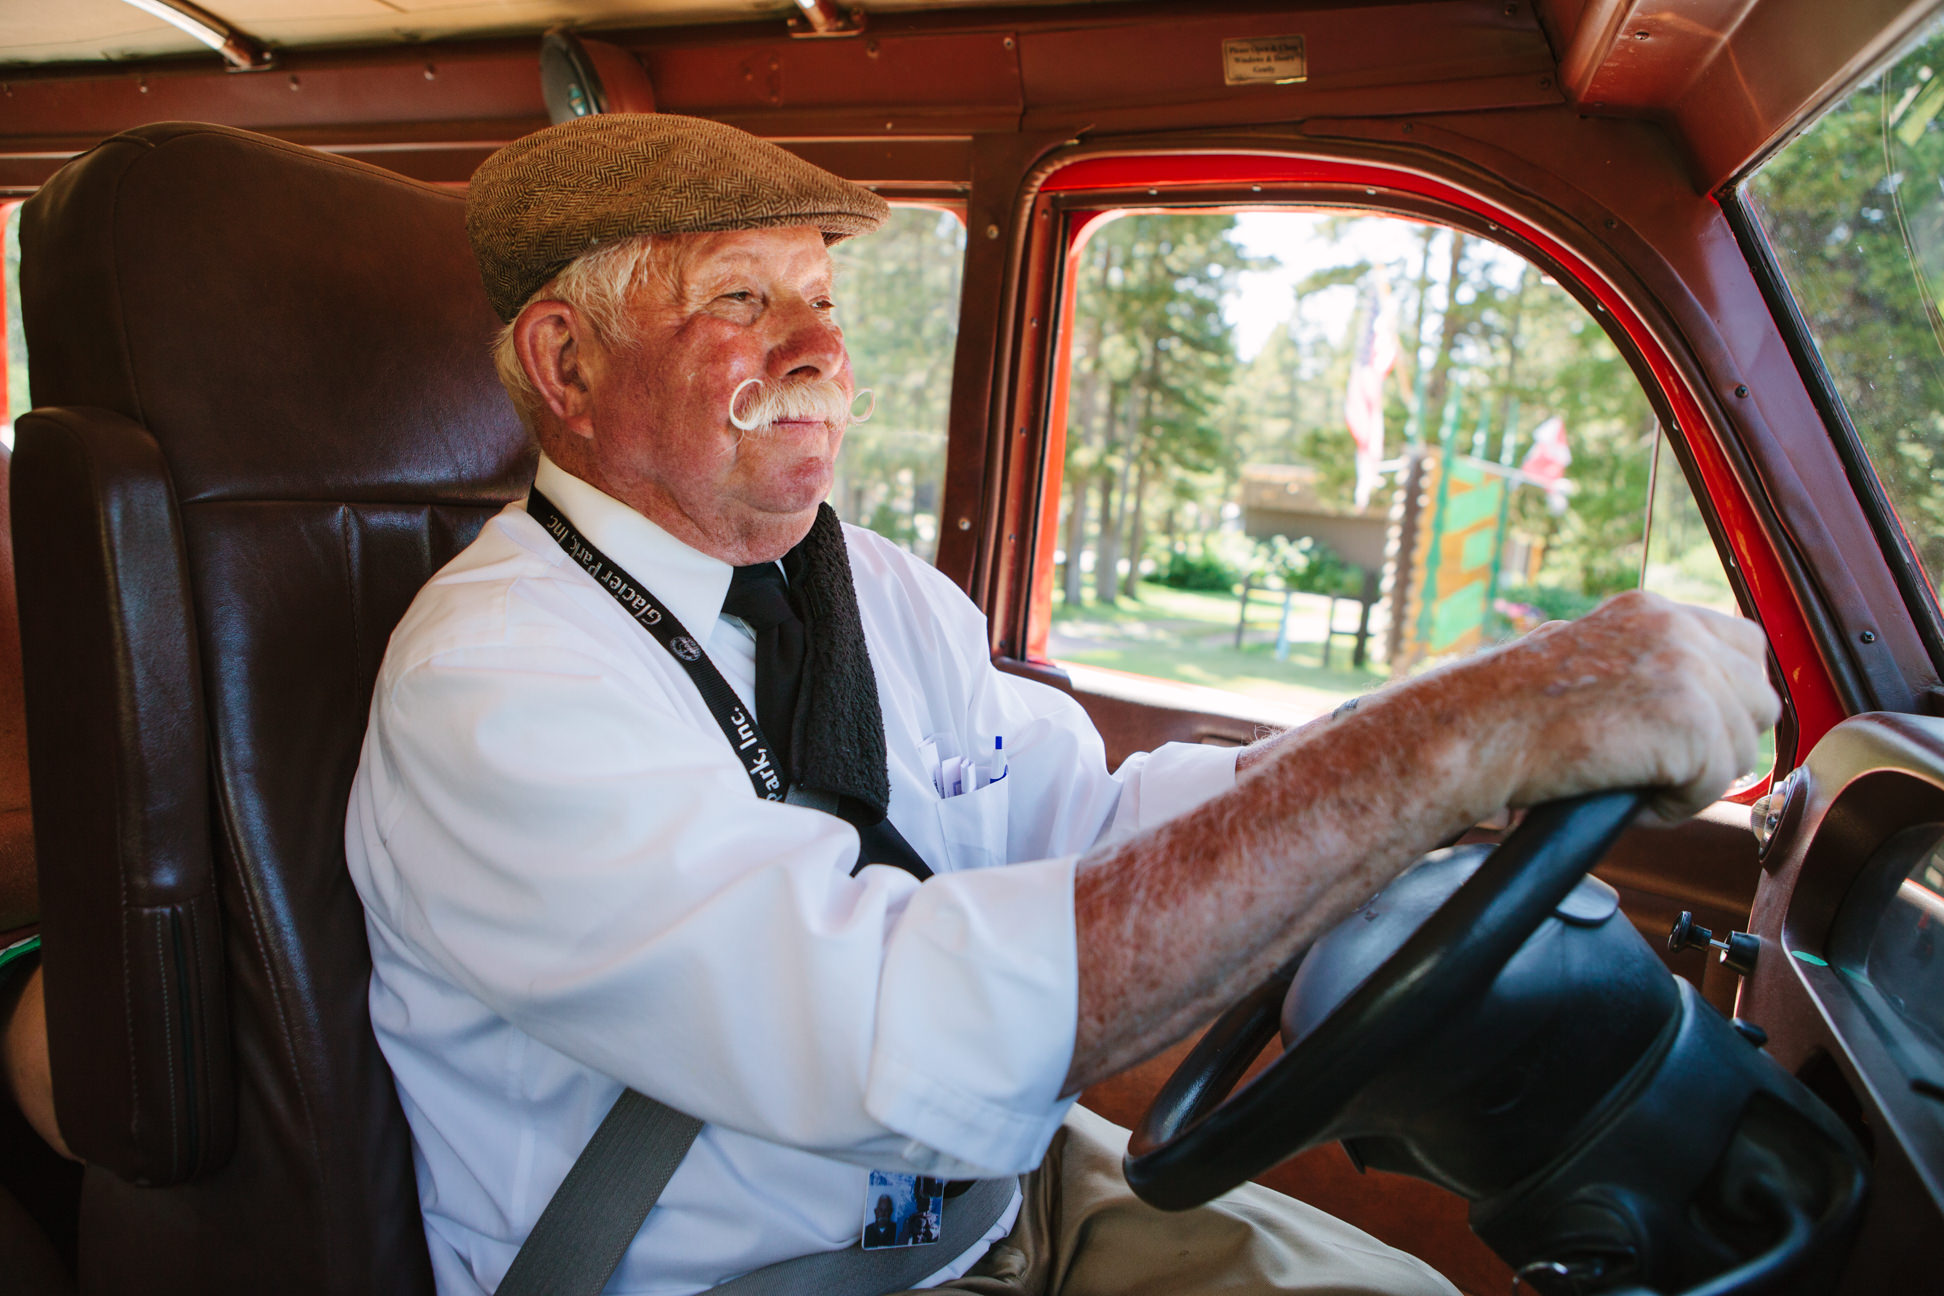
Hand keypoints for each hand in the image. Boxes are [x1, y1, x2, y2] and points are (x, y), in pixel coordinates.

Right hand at [1476, 590, 1779, 822]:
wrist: (1475, 731)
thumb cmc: (1504, 712)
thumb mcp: (1579, 659)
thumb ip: (1637, 663)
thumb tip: (1677, 696)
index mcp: (1650, 611)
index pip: (1743, 645)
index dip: (1728, 697)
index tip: (1692, 732)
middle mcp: (1676, 629)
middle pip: (1757, 698)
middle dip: (1720, 743)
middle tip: (1664, 769)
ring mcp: (1687, 671)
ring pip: (1740, 747)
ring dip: (1694, 779)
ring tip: (1635, 786)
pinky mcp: (1690, 721)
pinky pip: (1713, 784)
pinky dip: (1674, 806)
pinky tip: (1630, 800)